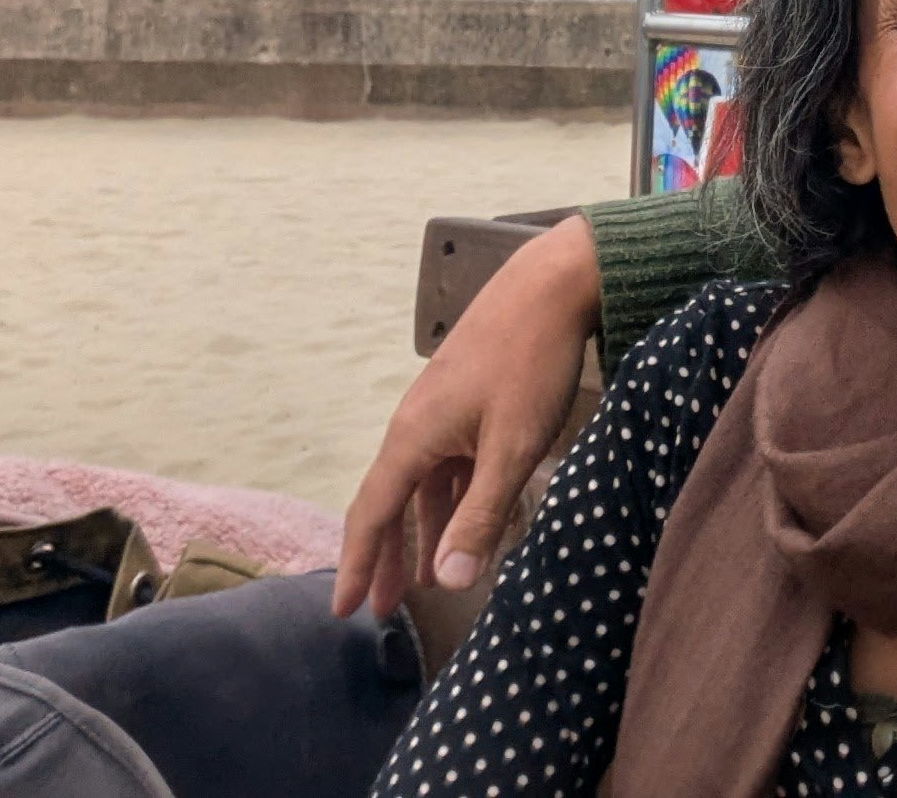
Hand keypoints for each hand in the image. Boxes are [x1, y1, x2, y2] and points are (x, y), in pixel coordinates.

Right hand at [332, 215, 602, 619]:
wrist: (552, 285)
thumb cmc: (530, 363)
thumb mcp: (511, 447)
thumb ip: (480, 513)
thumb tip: (448, 581)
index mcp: (413, 439)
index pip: (372, 514)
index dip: (359, 565)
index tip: (344, 610)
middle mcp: (416, 426)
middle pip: (392, 503)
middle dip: (386, 557)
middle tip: (380, 608)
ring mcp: (443, 412)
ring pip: (425, 485)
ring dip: (424, 532)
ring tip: (426, 579)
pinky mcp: (470, 402)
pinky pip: (452, 464)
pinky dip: (456, 500)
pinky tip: (474, 523)